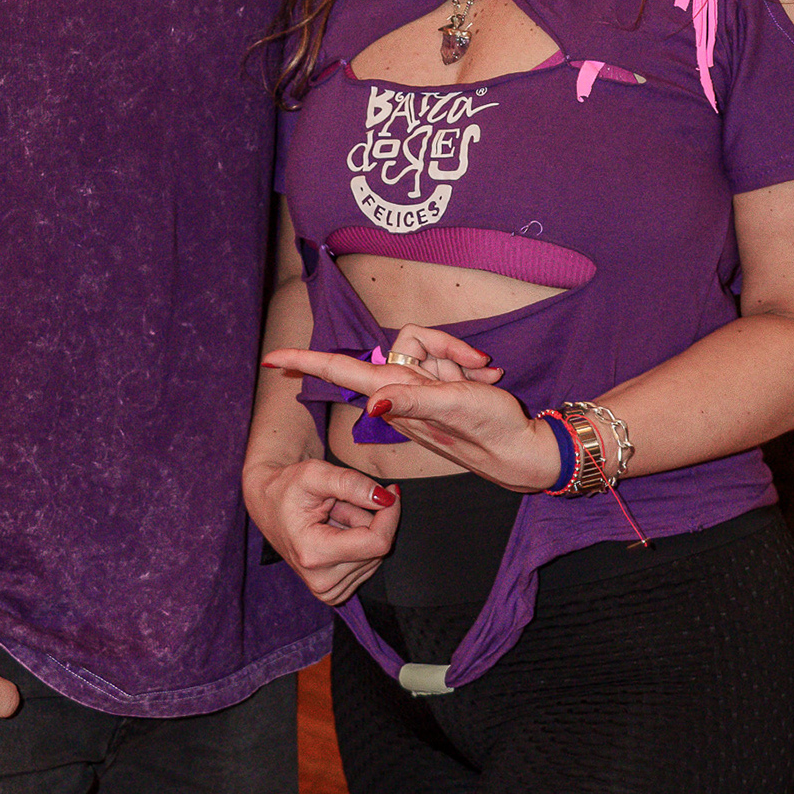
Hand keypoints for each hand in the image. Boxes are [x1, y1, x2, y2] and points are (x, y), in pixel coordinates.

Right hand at [243, 455, 401, 606]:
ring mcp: (326, 591)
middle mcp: (320, 581)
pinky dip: (359, 545)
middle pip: (377, 550)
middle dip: (369, 520)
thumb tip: (385, 499)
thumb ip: (350, 483)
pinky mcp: (333, 593)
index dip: (390, 515)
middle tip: (341, 503)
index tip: (390, 492)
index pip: (376, 543)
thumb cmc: (288, 486)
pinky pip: (367, 566)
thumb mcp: (315, 473)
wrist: (268, 504)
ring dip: (362, 531)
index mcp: (313, 553)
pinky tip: (336, 533)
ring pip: (375, 557)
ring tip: (333, 517)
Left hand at [262, 337, 559, 492]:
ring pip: (428, 345)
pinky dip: (468, 362)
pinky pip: (446, 356)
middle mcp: (401, 390)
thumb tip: (373, 401)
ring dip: (459, 355)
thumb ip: (414, 401)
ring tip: (484, 378)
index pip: (341, 370)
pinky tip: (488, 378)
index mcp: (395, 395)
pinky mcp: (439, 386)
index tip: (272, 358)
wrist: (521, 451)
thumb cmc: (489, 431)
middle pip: (404, 342)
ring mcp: (421, 388)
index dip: (307, 362)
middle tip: (480, 365)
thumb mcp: (454, 407)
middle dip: (444, 345)